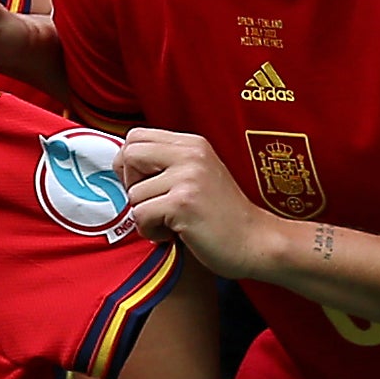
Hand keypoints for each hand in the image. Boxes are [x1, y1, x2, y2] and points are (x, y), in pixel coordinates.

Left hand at [116, 128, 274, 279]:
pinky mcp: (183, 203)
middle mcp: (190, 154)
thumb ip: (168, 164)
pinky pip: (141, 215)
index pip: (136, 137)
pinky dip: (151, 232)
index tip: (144, 185)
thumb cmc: (224, 217)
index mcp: (192, 144)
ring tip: (172, 223)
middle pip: (129, 155)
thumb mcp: (197, 176)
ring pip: (133, 193)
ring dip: (146, 216)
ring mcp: (188, 177)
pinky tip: (175, 234)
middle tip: (153, 204)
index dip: (129, 163)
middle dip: (130, 185)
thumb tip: (122, 163)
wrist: (257, 242)